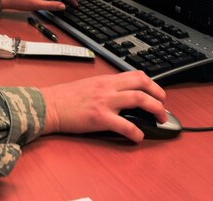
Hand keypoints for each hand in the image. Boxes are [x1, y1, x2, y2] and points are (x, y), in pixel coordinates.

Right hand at [41, 71, 166, 141]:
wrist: (49, 105)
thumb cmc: (66, 98)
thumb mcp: (90, 85)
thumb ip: (106, 88)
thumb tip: (122, 96)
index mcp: (106, 80)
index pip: (136, 75)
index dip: (152, 84)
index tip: (157, 94)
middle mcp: (108, 88)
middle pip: (143, 84)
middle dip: (159, 96)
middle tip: (163, 108)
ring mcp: (105, 102)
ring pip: (139, 99)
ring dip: (155, 109)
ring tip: (160, 119)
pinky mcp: (100, 118)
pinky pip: (125, 125)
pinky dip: (136, 132)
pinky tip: (139, 137)